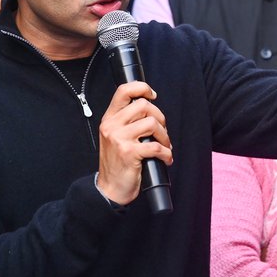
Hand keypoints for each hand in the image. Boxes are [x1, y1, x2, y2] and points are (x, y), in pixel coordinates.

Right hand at [97, 82, 172, 204]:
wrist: (109, 188)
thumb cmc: (117, 163)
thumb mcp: (115, 137)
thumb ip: (127, 122)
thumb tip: (151, 111)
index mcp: (109, 119)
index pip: (123, 91)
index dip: (142, 88)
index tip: (152, 95)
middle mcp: (112, 126)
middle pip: (144, 106)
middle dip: (160, 118)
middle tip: (162, 132)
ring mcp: (119, 139)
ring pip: (152, 123)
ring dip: (165, 136)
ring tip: (164, 146)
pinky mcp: (129, 153)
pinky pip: (156, 146)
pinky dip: (166, 153)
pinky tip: (166, 158)